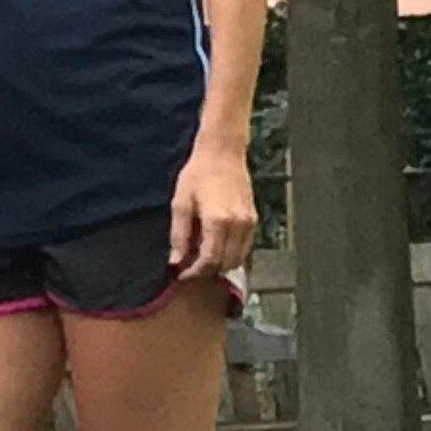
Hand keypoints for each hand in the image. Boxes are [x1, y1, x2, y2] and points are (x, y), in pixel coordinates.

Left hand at [170, 143, 258, 279]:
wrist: (222, 154)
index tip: (181, 276)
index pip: (210, 260)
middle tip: (189, 269)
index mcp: (218, 222)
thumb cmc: (197, 175)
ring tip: (200, 259)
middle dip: (207, 272)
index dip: (195, 273)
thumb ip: (179, 235)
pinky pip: (245, 247)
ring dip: (220, 265)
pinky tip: (215, 248)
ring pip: (238, 258)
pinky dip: (231, 254)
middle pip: (226, 264)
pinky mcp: (254, 220)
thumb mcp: (181, 204)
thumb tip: (176, 261)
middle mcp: (238, 226)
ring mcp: (250, 224)